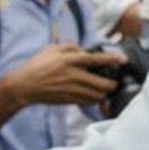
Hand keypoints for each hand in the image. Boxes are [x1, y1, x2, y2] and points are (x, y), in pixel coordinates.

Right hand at [7, 42, 124, 106]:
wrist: (25, 86)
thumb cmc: (38, 66)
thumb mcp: (52, 49)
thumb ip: (70, 47)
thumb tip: (82, 50)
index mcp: (70, 61)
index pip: (97, 60)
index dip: (112, 60)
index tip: (123, 60)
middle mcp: (74, 76)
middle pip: (103, 83)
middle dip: (112, 83)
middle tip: (113, 80)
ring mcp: (73, 90)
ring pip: (98, 95)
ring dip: (104, 92)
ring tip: (104, 88)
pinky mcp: (70, 100)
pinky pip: (89, 102)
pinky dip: (94, 99)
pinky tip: (91, 94)